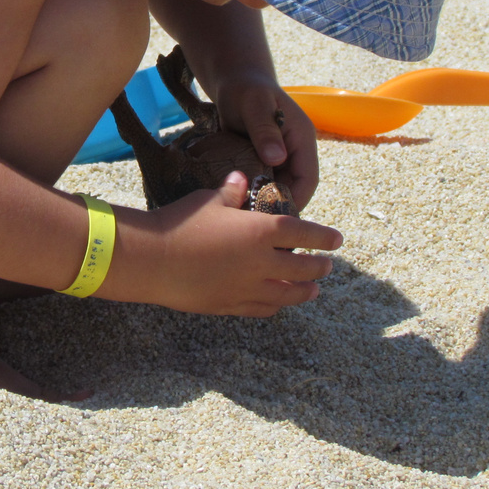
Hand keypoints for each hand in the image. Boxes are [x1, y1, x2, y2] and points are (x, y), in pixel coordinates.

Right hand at [103, 172, 341, 316]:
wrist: (151, 260)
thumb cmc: (180, 223)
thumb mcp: (208, 201)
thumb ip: (230, 193)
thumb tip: (241, 179)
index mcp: (260, 232)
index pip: (303, 235)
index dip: (323, 237)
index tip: (337, 240)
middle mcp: (261, 263)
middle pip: (302, 269)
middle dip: (319, 267)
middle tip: (327, 265)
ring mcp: (247, 288)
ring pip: (288, 294)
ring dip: (305, 292)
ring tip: (314, 290)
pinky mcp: (230, 305)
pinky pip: (262, 308)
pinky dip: (276, 305)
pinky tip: (278, 303)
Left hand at [215, 75, 319, 210]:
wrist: (234, 82)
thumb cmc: (246, 89)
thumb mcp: (254, 104)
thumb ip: (264, 130)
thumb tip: (277, 158)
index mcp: (302, 139)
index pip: (308, 177)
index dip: (296, 198)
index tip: (276, 215)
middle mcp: (294, 152)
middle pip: (293, 188)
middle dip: (277, 205)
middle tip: (254, 222)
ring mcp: (279, 158)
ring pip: (276, 188)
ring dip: (262, 201)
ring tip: (243, 216)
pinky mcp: (262, 161)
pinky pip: (261, 183)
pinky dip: (250, 192)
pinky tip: (235, 203)